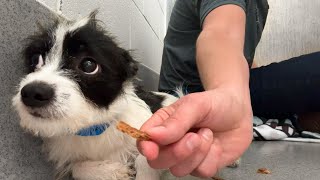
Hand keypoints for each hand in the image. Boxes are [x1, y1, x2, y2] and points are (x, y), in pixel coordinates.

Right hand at [137, 88, 252, 177]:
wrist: (239, 111)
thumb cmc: (213, 103)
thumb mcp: (195, 105)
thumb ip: (175, 121)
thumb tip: (151, 135)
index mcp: (162, 126)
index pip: (144, 141)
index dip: (145, 148)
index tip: (152, 150)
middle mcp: (171, 145)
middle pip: (158, 162)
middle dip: (176, 152)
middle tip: (194, 136)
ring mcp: (187, 158)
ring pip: (179, 170)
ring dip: (197, 153)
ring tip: (207, 134)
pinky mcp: (203, 167)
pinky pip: (201, 172)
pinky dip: (211, 158)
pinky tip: (215, 144)